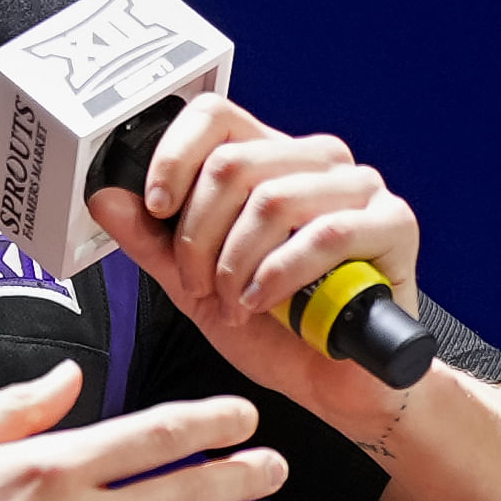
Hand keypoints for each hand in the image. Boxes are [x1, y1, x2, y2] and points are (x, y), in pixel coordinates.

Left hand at [87, 92, 423, 423]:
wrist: (336, 384)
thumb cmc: (276, 328)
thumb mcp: (195, 284)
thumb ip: (153, 241)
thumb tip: (105, 198)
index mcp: (268, 159)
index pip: (214, 116)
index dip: (174, 157)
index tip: (157, 207)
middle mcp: (315, 161)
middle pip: (233, 163)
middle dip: (199, 237)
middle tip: (200, 285)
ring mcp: (360, 187)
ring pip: (272, 198)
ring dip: (238, 263)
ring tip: (236, 303)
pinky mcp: (394, 223)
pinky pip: (326, 233)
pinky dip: (282, 274)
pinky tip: (267, 303)